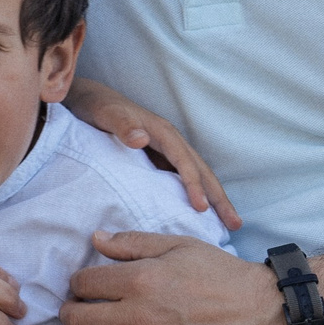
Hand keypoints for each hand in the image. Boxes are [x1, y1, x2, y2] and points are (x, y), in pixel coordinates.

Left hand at [61, 231, 286, 324]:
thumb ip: (132, 244)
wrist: (265, 319)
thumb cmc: (223, 277)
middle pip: (76, 321)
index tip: (88, 282)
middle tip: (83, 305)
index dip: (80, 281)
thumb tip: (96, 239)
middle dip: (74, 310)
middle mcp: (138, 320)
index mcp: (140, 282)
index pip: (82, 283)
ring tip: (107, 324)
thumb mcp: (179, 246)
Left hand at [69, 77, 239, 229]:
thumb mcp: (107, 113)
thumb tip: (142, 138)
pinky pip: (182, 180)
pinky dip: (195, 196)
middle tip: (234, 224)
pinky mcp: (160, 159)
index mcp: (162, 133)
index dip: (194, 184)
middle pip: (201, 170)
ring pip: (196, 176)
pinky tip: (199, 215)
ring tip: (228, 225)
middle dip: (218, 197)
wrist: (89, 99)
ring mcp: (167, 151)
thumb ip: (122, 124)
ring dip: (213, 199)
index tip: (201, 208)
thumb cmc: (98, 107)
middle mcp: (171, 141)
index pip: (185, 161)